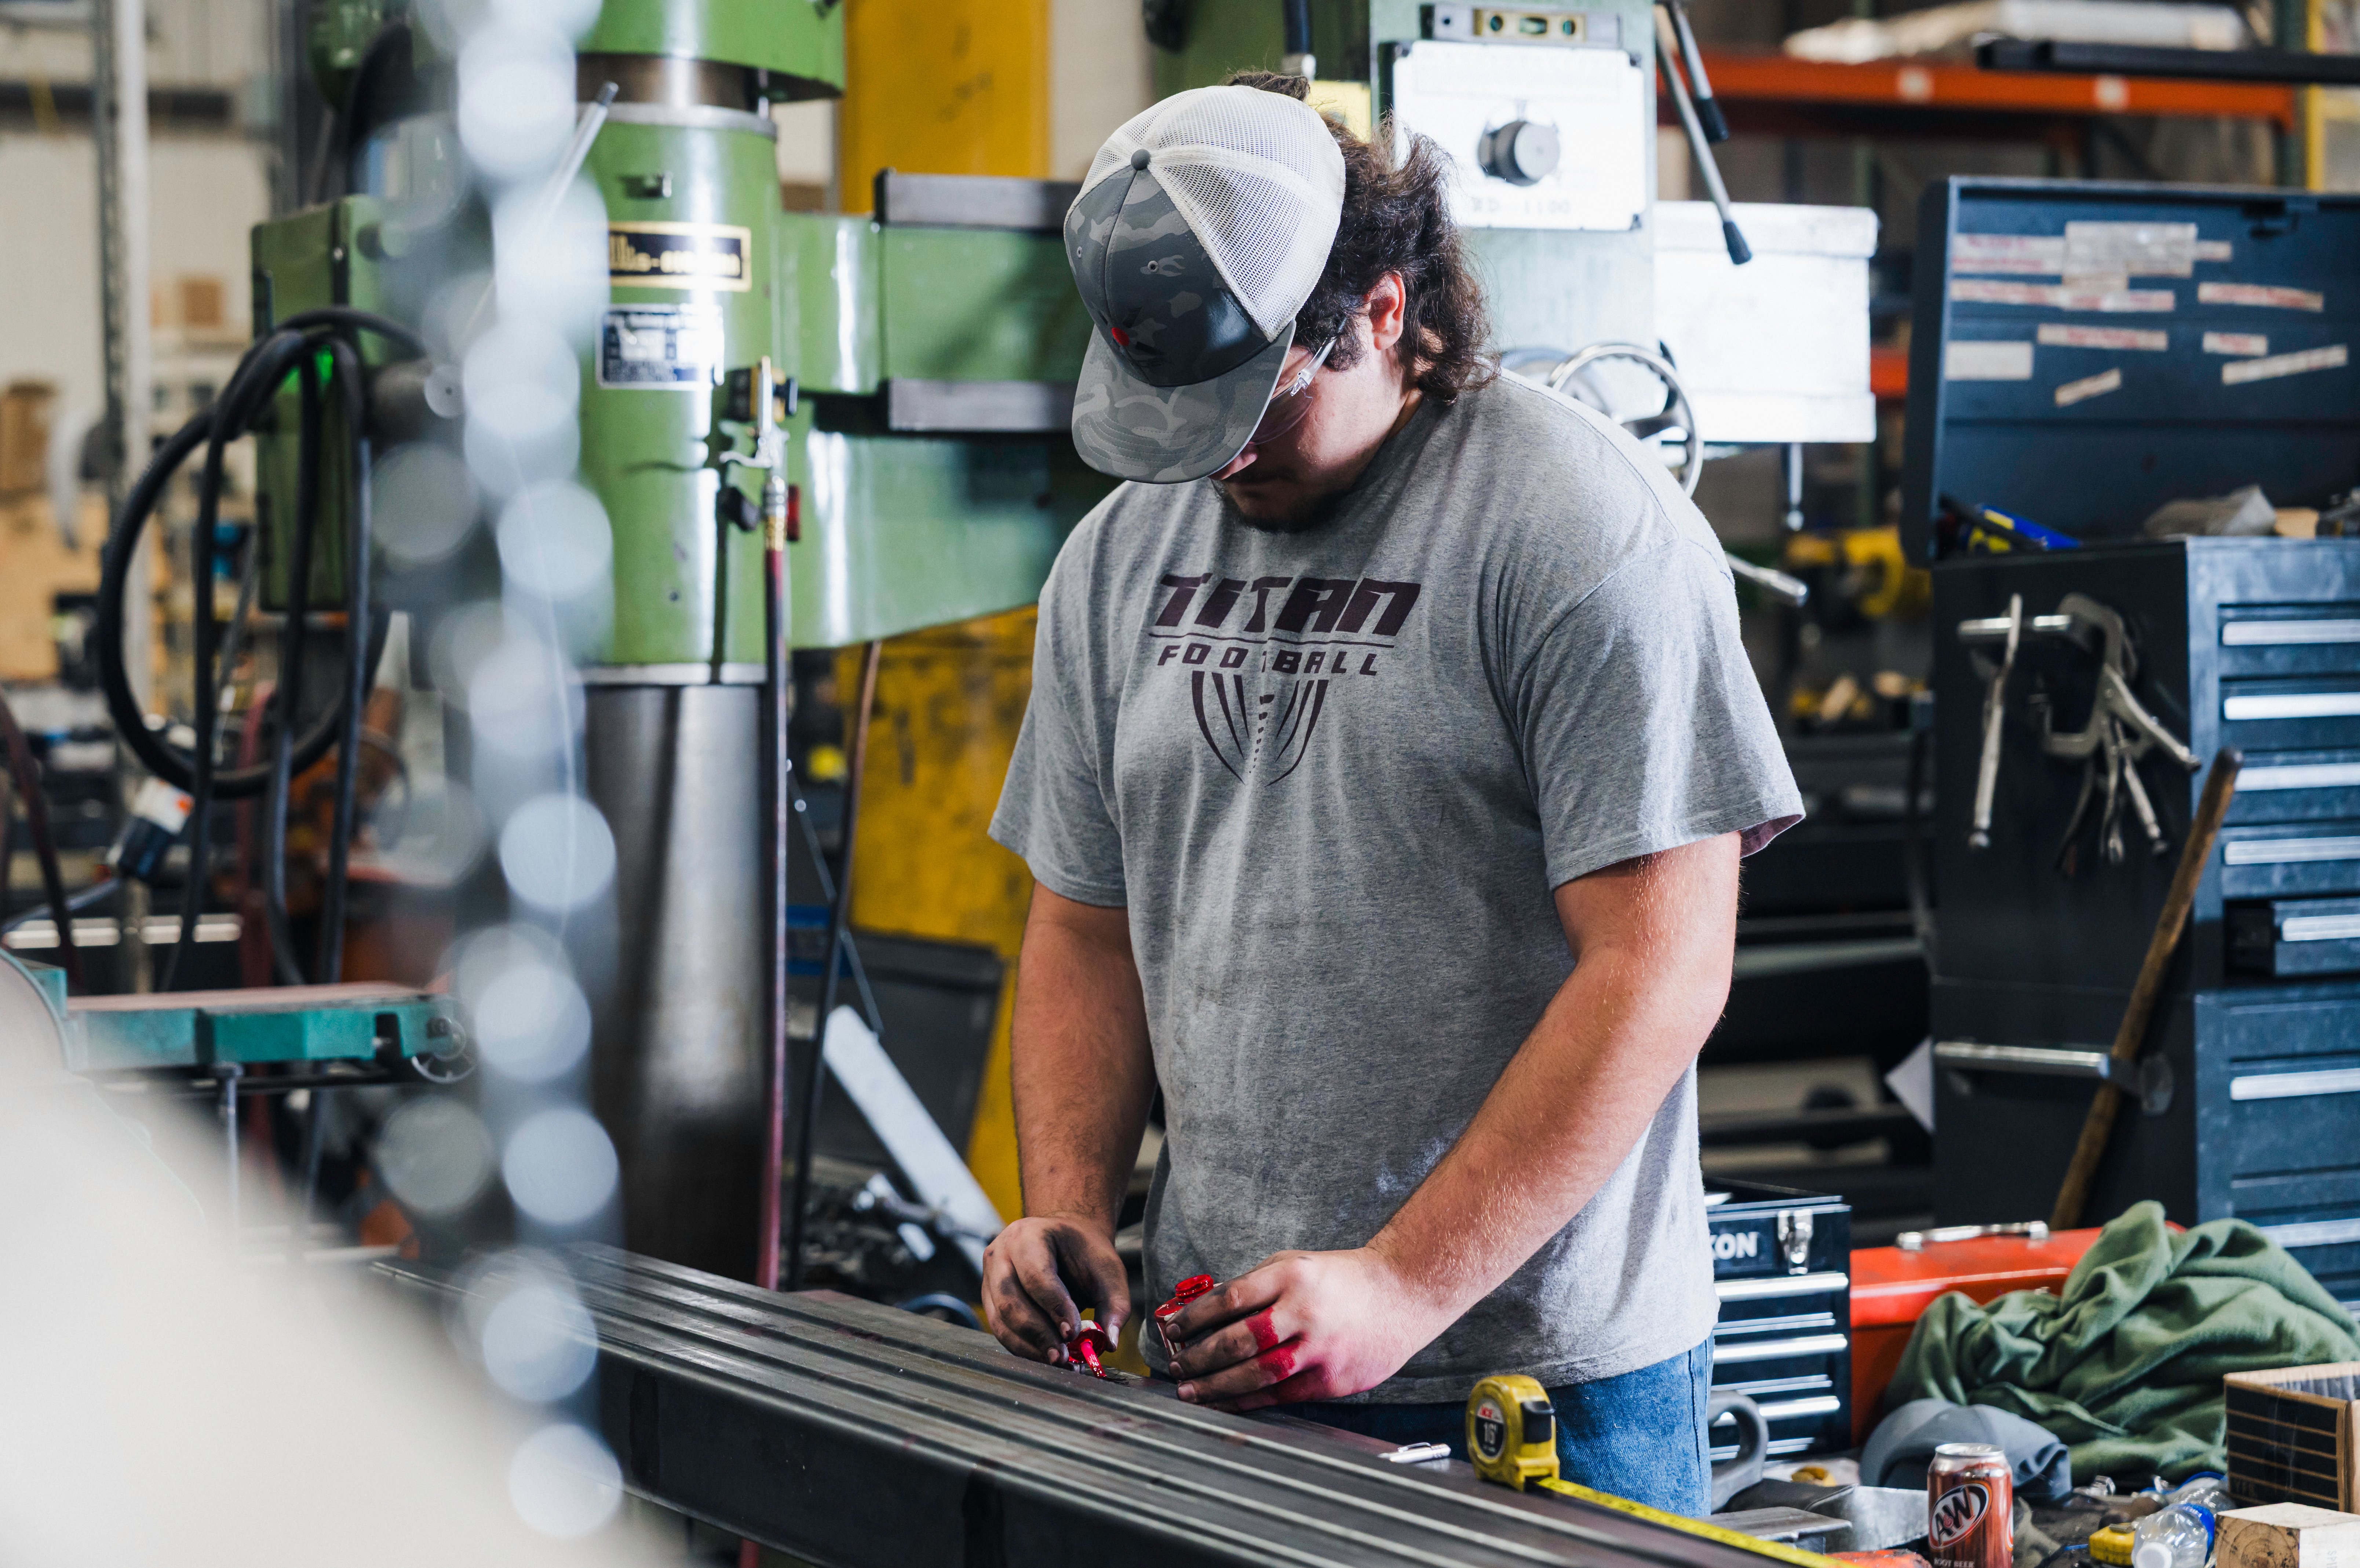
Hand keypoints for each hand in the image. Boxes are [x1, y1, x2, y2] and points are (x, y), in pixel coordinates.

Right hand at [981, 1215, 1128, 1367]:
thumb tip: (1108, 1343)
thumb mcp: (1108, 1270)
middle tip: (1064, 1356)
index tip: (1073, 1333)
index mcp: (1029, 1235)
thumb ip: (1115, 1304)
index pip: (1036, 1276)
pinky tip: (1045, 1355)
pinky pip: (999, 1328)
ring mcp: (989, 1276)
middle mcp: (1001, 1253)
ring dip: (1029, 1346)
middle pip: (1011, 1301)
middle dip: (1039, 1333)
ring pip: (1000, 1320)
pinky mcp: (989, 1298)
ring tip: (1058, 1361)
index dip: (1054, 1307)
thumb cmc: (1084, 1253)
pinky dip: (1022, 1347)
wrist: (1064, 1241)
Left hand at [1163, 1248, 1454, 1411]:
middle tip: (1176, 1365)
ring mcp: (1320, 1350)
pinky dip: (1249, 1400)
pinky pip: (1281, 1395)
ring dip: (1217, 1387)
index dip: (1194, 1318)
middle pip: (1238, 1342)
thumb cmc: (1342, 1278)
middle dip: (1199, 1358)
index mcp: (1291, 1277)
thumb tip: (1206, 1313)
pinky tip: (1227, 1402)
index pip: (1229, 1299)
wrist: (1402, 1294)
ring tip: (1190, 1391)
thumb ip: (1254, 1285)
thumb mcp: (1295, 1264)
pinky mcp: (1332, 1380)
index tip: (1173, 1330)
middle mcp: (1305, 1313)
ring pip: (1257, 1375)